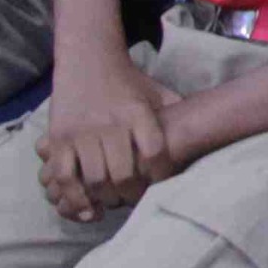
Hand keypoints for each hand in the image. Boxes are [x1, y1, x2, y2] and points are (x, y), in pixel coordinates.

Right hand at [35, 50, 177, 220]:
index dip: (162, 174)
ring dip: (106, 199)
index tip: (162, 184)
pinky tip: (88, 207)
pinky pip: (64, 177)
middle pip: (124, 173)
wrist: (87, 60)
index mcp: (137, 112)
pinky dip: (75, 197)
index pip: (155, 151)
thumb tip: (209, 130)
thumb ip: (177, 113)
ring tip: (114, 203)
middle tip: (135, 200)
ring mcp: (81, 132)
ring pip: (95, 179)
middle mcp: (108, 123)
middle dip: (132, 194)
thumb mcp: (157, 92)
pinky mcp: (57, 140)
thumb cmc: (128, 83)